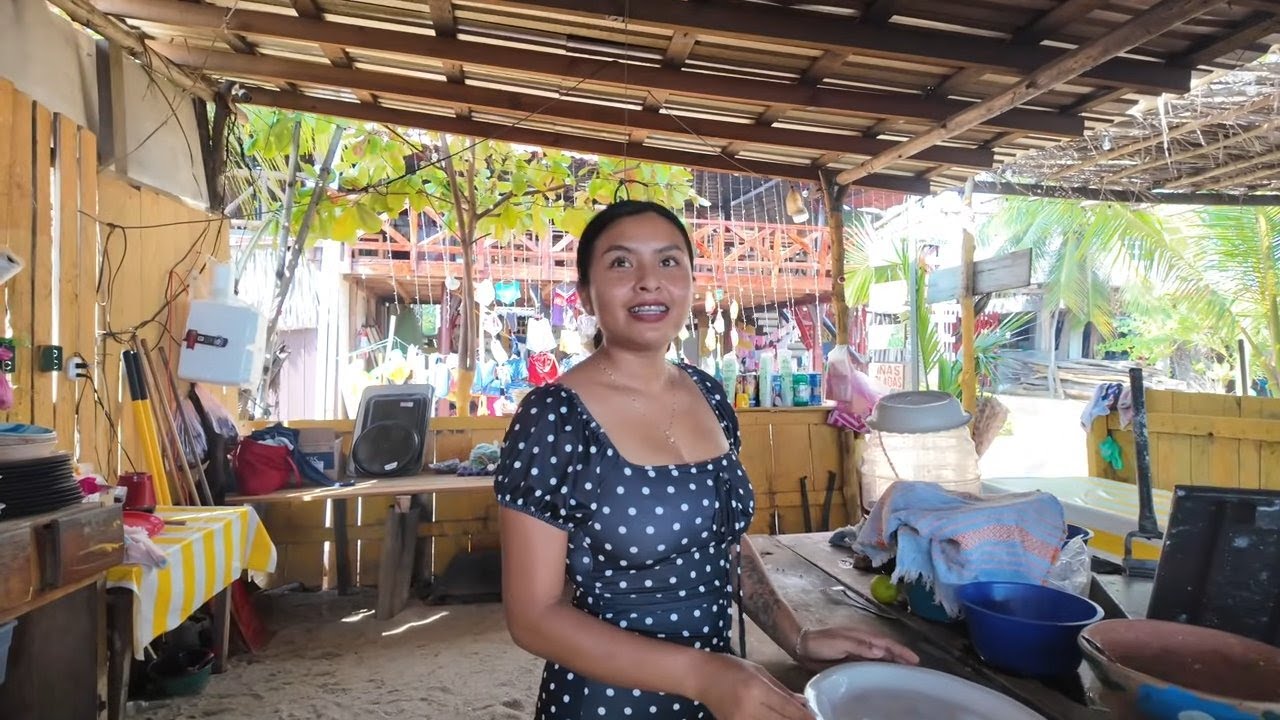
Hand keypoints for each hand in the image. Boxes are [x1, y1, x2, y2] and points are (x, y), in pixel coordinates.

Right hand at [694, 653, 814, 719]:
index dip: (806, 717)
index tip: (818, 719)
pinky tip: (776, 718)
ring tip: (793, 718)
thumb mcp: (759, 672)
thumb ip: (782, 690)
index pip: (789, 709)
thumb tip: (804, 703)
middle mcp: (749, 709)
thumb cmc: (731, 668)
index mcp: (757, 690)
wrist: (700, 677)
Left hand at [795, 626, 919, 670]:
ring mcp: (857, 652)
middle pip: (886, 650)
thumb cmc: (820, 643)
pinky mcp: (851, 661)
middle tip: (915, 669)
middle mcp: (862, 643)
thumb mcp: (839, 642)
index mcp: (862, 636)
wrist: (802, 647)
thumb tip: (881, 649)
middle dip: (901, 658)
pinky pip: (870, 665)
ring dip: (892, 664)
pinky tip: (884, 676)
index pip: (886, 643)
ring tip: (905, 674)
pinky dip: (880, 669)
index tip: (915, 660)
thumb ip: (859, 645)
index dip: (901, 651)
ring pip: (880, 658)